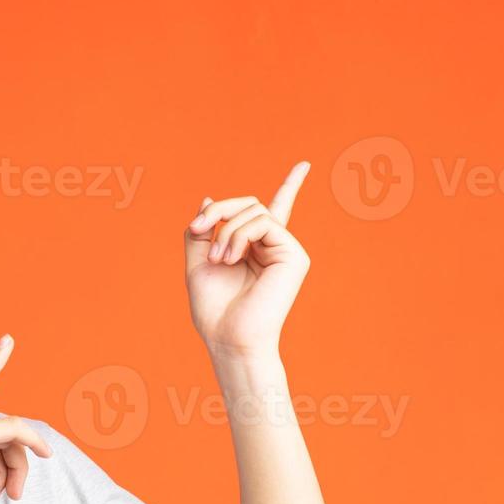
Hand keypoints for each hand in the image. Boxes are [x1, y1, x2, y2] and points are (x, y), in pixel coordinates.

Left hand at [185, 162, 311, 360]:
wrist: (228, 338)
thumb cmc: (213, 309)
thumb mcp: (197, 262)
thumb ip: (202, 231)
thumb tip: (209, 198)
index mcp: (255, 249)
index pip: (272, 212)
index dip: (291, 187)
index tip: (305, 165)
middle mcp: (275, 247)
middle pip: (250, 204)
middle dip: (218, 210)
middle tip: (198, 230)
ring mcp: (287, 250)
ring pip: (255, 210)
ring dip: (226, 229)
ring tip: (218, 259)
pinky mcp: (294, 255)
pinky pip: (263, 222)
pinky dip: (239, 234)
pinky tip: (231, 258)